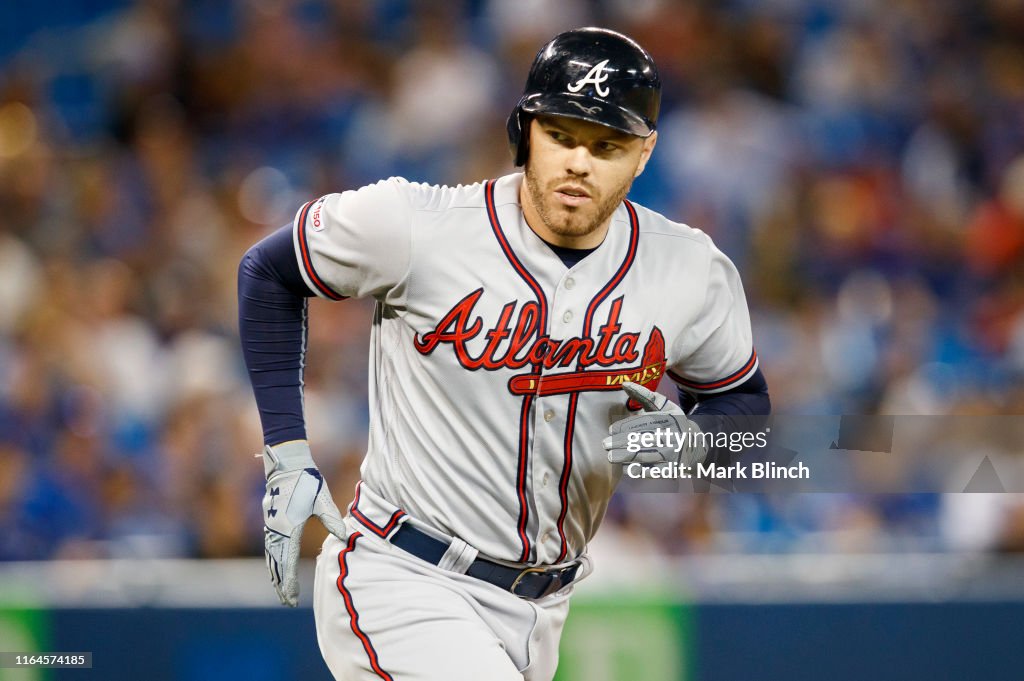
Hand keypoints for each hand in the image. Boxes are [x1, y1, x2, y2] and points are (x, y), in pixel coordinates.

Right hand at [261, 440, 346, 605]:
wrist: (287, 464)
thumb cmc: (307, 481)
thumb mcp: (323, 500)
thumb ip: (332, 519)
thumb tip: (344, 537)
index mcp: (289, 528)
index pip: (287, 562)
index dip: (289, 582)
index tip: (291, 597)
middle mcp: (276, 530)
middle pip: (276, 564)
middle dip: (281, 584)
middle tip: (286, 601)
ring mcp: (271, 525)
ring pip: (271, 556)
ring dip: (275, 574)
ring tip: (279, 589)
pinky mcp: (270, 520)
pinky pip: (269, 546)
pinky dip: (272, 560)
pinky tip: (275, 566)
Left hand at [603, 382, 707, 465]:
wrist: (697, 446)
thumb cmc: (673, 423)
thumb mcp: (664, 407)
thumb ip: (644, 396)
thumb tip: (624, 384)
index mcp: (670, 419)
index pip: (644, 423)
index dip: (626, 426)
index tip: (611, 430)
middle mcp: (673, 436)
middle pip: (643, 439)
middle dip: (622, 442)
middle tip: (605, 444)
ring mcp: (675, 454)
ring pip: (647, 455)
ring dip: (626, 457)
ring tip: (611, 457)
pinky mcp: (674, 469)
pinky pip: (654, 471)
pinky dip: (639, 470)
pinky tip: (626, 468)